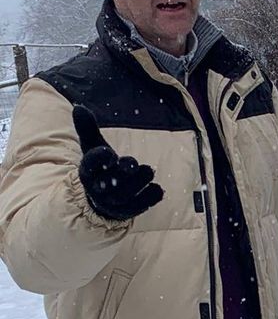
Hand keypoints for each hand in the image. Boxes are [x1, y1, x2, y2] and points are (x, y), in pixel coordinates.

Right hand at [73, 105, 163, 220]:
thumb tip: (78, 107)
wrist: (102, 201)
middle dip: (123, 172)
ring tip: (149, 170)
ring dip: (140, 181)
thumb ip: (87, 129)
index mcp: (87, 172)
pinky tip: (157, 188)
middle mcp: (98, 189)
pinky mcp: (129, 211)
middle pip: (109, 182)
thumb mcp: (93, 148)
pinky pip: (141, 206)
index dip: (100, 158)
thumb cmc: (101, 168)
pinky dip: (151, 196)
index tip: (110, 152)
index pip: (90, 165)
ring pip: (126, 195)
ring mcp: (113, 202)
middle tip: (132, 163)